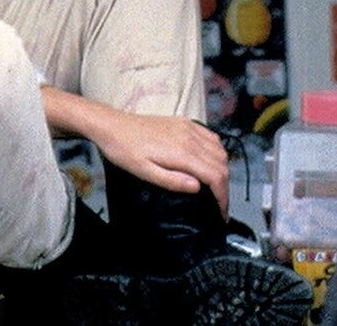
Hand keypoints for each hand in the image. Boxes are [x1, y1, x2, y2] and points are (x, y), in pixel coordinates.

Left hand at [89, 108, 229, 217]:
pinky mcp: (183, 122)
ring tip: (216, 187)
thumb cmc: (124, 151)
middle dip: (224, 187)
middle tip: (218, 204)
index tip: (221, 214)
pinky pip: (211, 136)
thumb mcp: (144, 172)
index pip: (215, 176)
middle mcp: (189, 137)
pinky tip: (210, 161)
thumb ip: (172, 181)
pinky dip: (217, 152)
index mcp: (182, 152)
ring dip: (222, 170)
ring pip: (220, 150)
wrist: (112, 125)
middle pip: (221, 165)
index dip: (222, 197)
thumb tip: (198, 188)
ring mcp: (188, 127)